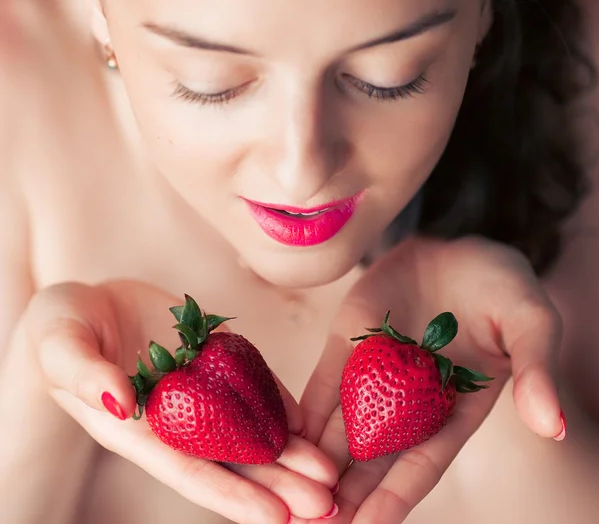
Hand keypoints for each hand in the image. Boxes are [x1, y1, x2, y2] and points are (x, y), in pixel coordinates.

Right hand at [19, 280, 337, 523]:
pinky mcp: (209, 355)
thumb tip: (119, 400)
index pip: (190, 468)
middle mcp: (174, 415)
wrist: (86, 303)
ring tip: (330, 471)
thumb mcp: (61, 347)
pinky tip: (307, 419)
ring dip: (289, 450)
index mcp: (137, 427)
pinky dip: (276, 401)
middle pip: (232, 457)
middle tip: (327, 503)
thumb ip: (85, 375)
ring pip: (247, 424)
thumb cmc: (62, 330)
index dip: (233, 494)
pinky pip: (248, 380)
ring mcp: (197, 385)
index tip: (278, 518)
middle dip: (279, 482)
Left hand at [299, 236, 562, 522]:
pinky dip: (304, 409)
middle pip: (374, 456)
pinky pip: (325, 381)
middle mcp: (410, 399)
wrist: (459, 246)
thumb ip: (535, 370)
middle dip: (345, 493)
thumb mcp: (529, 323)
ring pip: (342, 425)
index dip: (395, 497)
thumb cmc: (502, 286)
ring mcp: (375, 370)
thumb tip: (552, 424)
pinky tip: (283, 435)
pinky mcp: (349, 341)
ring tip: (287, 494)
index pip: (422, 462)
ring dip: (315, 459)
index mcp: (454, 406)